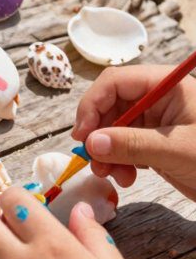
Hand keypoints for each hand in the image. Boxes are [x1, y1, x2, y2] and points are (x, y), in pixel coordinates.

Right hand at [73, 65, 195, 200]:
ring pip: (113, 128)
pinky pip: (123, 146)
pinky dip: (118, 162)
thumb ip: (133, 144)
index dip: (93, 104)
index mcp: (166, 86)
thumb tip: (92, 142)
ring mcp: (155, 122)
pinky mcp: (154, 143)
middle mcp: (157, 99)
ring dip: (106, 152)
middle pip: (110, 105)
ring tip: (111, 175)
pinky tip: (126, 177)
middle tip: (92, 160)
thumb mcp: (176, 149)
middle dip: (98, 133)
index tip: (82, 134)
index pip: (116, 82)